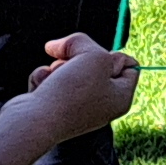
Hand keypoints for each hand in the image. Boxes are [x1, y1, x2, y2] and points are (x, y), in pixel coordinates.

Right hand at [16, 34, 142, 141]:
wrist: (34, 122)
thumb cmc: (72, 92)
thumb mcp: (93, 56)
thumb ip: (84, 42)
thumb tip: (59, 46)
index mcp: (121, 97)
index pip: (130, 67)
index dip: (113, 55)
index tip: (98, 54)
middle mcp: (101, 104)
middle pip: (95, 64)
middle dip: (79, 56)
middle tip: (70, 60)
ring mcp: (76, 107)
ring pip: (68, 69)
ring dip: (57, 66)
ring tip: (53, 76)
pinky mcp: (52, 108)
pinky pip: (50, 81)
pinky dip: (43, 78)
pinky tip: (41, 87)